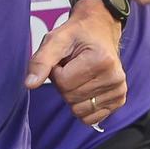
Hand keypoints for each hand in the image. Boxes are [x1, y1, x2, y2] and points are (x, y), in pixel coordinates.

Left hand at [25, 1, 125, 128]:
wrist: (99, 30)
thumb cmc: (76, 35)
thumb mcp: (55, 40)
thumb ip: (40, 62)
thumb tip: (29, 84)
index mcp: (101, 60)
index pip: (63, 83)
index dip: (56, 72)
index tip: (64, 60)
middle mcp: (115, 77)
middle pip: (71, 97)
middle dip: (63, 84)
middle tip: (71, 67)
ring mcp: (119, 90)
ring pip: (79, 110)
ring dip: (72, 94)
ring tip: (79, 75)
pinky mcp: (119, 100)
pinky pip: (90, 118)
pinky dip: (82, 106)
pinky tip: (86, 88)